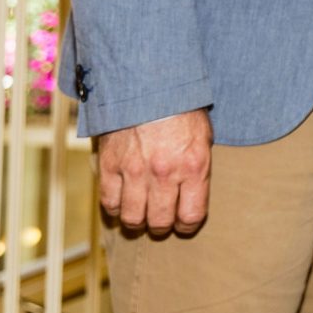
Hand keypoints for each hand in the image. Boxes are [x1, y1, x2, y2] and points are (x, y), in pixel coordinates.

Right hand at [95, 109, 212, 235]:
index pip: (192, 216)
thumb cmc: (183, 111)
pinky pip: (109, 201)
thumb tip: (192, 195)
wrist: (150, 85)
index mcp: (193, 166)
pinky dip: (115, 207)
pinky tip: (122, 202)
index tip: (184, 223)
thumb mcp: (203, 138)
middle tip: (161, 221)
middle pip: (159, 222)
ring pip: (131, 218)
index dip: (188, 225)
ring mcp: (134, 170)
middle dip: (162, 227)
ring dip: (137, 222)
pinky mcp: (110, 165)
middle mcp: (164, 173)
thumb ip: (197, 168)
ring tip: (141, 216)